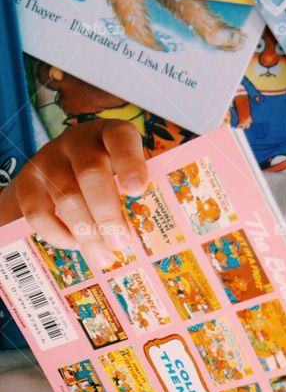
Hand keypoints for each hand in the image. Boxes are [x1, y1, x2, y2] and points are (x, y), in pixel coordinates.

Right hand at [0, 119, 147, 267]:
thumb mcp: (124, 173)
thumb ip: (135, 195)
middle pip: (91, 174)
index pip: (120, 138)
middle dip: (107, 213)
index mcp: (110, 134)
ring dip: (87, 232)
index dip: (129, 162)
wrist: (57, 171)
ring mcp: (49, 159)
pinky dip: (58, 234)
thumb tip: (151, 237)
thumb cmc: (105, 176)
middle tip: (120, 243)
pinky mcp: (27, 181)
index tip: (137, 190)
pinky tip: (75, 245)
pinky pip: (38, 212)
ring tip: (103, 256)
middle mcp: (77, 141)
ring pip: (66, 197)